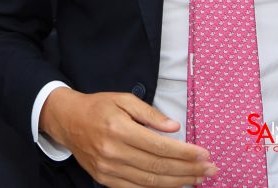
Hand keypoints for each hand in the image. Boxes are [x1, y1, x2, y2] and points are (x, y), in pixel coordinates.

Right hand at [39, 88, 216, 187]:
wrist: (66, 120)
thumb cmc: (98, 107)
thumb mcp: (123, 99)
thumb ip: (150, 113)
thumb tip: (174, 128)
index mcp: (118, 128)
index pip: (159, 146)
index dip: (185, 153)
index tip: (205, 154)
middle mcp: (113, 151)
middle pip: (159, 167)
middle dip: (189, 170)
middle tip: (210, 169)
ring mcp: (108, 169)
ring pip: (150, 182)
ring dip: (179, 182)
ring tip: (198, 178)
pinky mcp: (104, 179)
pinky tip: (175, 184)